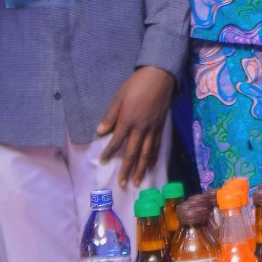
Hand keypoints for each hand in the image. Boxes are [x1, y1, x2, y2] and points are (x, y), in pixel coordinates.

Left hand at [96, 66, 175, 184]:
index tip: (102, 162)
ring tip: (137, 181)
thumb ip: (110, 116)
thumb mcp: (118, 98)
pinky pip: (157, 146)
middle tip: (122, 184)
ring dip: (140, 168)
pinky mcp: (160, 127)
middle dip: (127, 169)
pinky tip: (150, 166)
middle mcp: (140, 128)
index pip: (116, 141)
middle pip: (132, 152)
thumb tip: (100, 132)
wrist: (159, 77)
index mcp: (127, 121)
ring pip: (146, 153)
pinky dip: (153, 158)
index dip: (108, 153)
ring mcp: (152, 129)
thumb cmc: (136, 85)